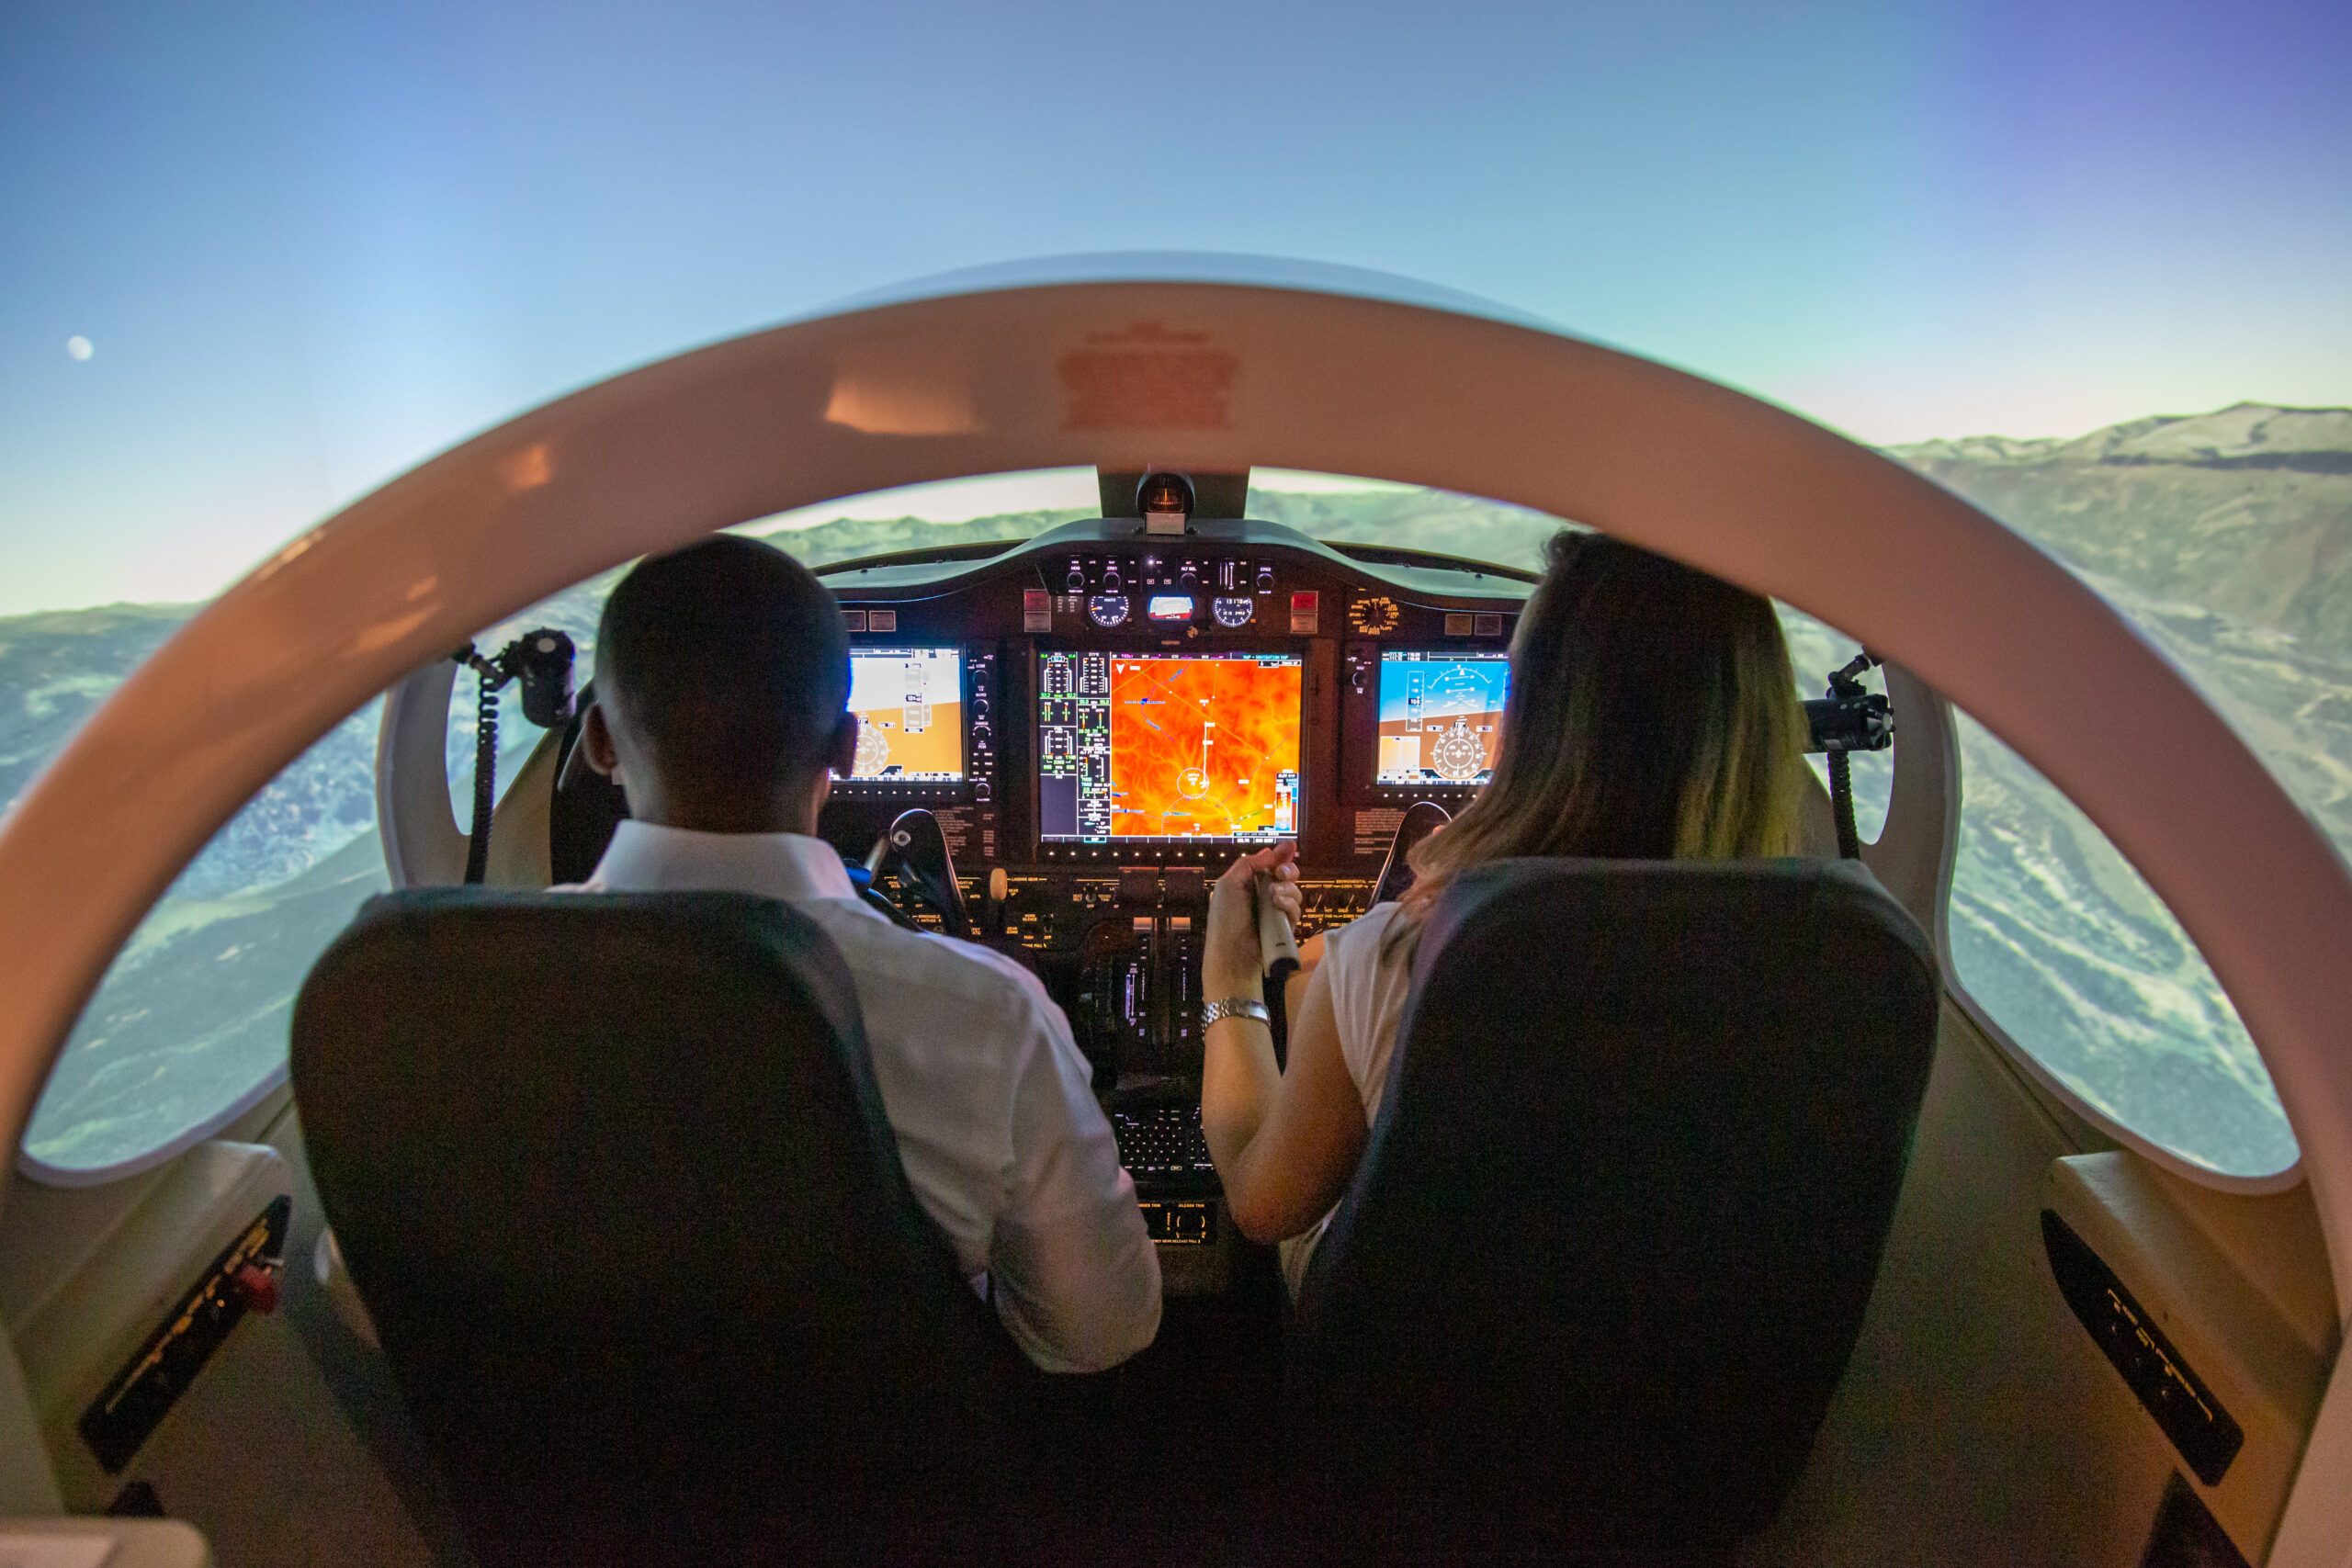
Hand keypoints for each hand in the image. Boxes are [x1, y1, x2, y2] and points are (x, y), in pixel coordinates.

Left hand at [1203, 842, 1301, 999]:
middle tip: (1281, 873)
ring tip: (1274, 896)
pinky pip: (1296, 909)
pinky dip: (1289, 905)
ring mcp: (1275, 910)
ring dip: (1287, 889)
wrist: (1233, 951)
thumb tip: (1271, 851)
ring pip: (1294, 891)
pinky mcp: (1285, 925)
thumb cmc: (1226, 918)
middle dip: (1288, 870)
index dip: (1281, 855)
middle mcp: (1264, 894)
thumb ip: (1249, 864)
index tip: (1290, 847)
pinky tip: (1279, 906)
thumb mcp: (1229, 884)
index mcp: (1249, 882)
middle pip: (1286, 875)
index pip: (1269, 864)